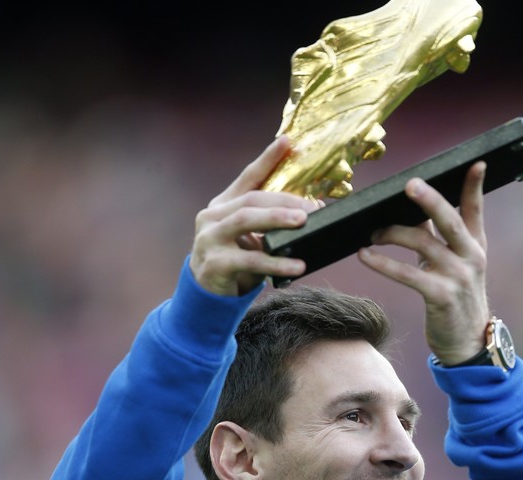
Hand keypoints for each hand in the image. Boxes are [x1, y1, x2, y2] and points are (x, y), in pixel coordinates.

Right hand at [190, 137, 321, 295]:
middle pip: (251, 199)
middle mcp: (212, 217)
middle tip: (312, 208)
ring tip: (303, 223)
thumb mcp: (251, 236)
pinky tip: (297, 265)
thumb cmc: (236, 260)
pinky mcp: (215, 264)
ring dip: (277, 219)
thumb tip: (314, 208)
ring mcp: (209, 239)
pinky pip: (251, 260)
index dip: (268, 159)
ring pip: (246, 221)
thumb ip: (271, 220)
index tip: (287, 142)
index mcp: (223, 205)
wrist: (208, 294)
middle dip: (284, 200)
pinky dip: (277, 263)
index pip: (248, 177)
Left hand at [358, 162, 489, 364]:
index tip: (476, 162)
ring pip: (422, 244)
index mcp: (475, 246)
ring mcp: (457, 277)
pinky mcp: (440, 297)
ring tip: (371, 232)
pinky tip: (365, 255)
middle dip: (429, 200)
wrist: (467, 343)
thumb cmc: (455, 298)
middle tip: (410, 185)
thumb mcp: (453, 265)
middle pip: (449, 220)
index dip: (475, 186)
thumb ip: (437, 238)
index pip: (475, 210)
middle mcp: (470, 257)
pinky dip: (382, 263)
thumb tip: (410, 210)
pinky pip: (407, 274)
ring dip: (392, 233)